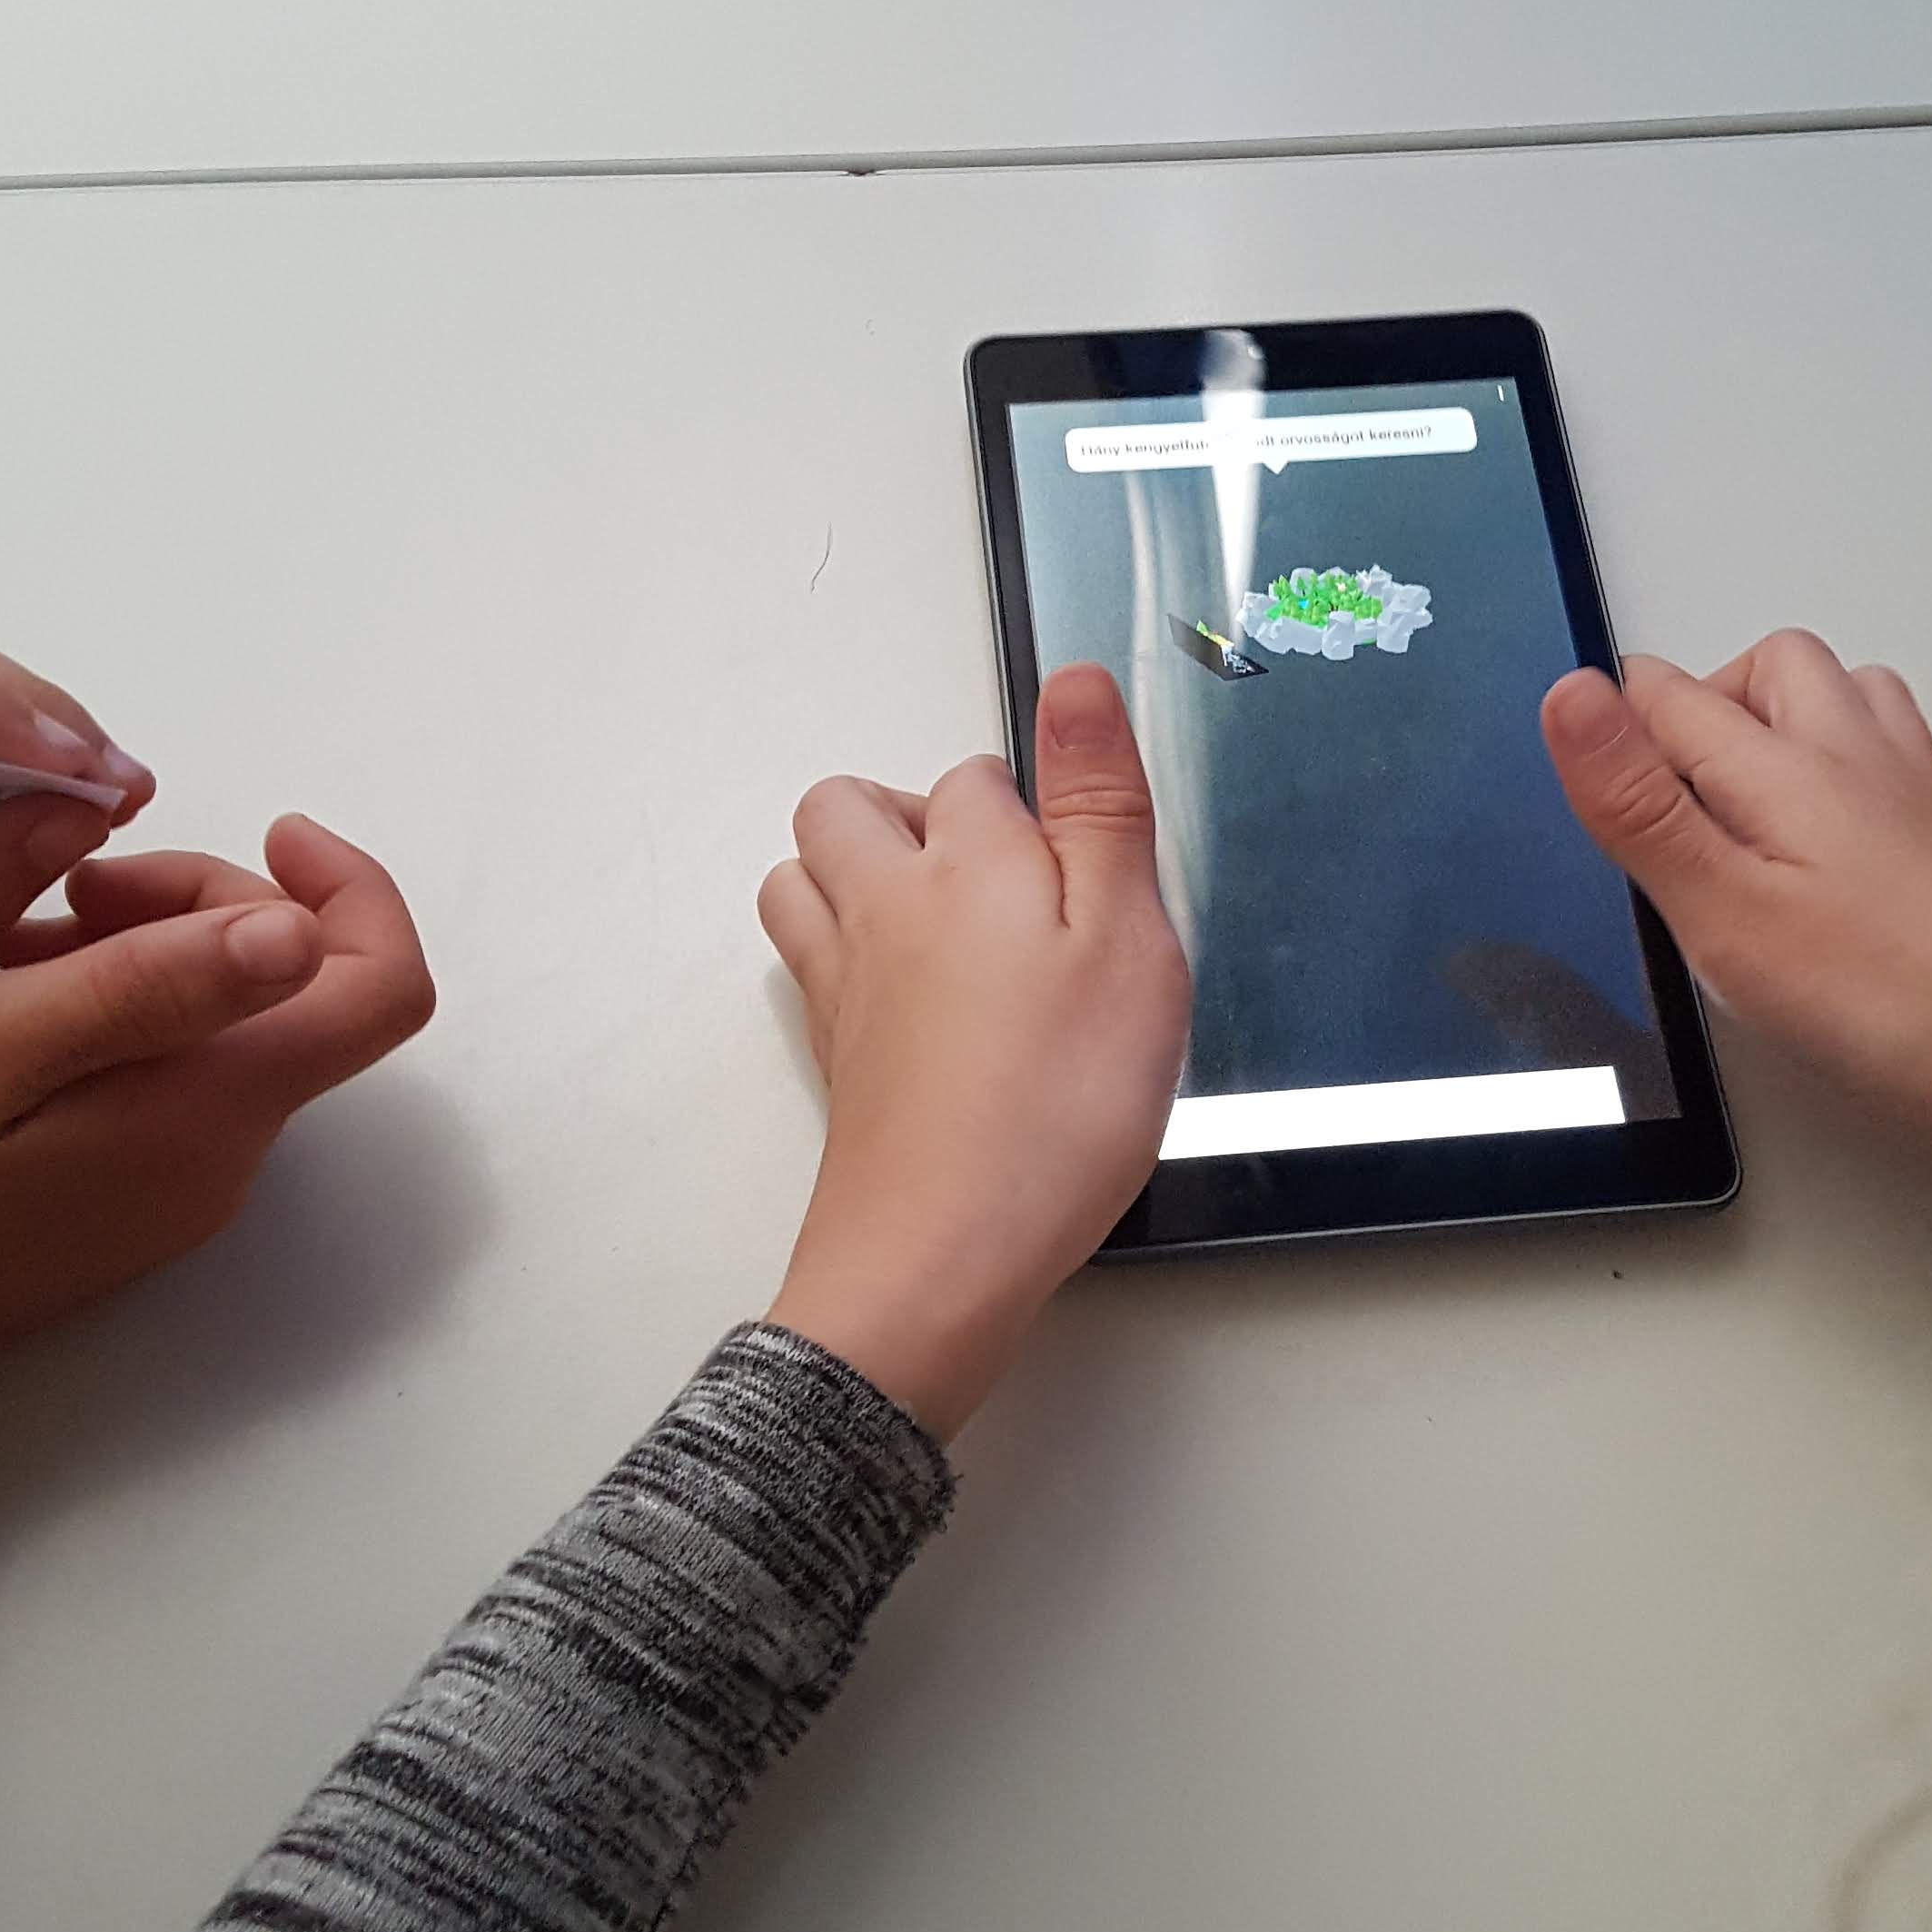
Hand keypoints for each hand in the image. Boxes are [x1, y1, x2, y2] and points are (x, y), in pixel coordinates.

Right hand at [0, 816, 434, 1466]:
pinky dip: (108, 1002)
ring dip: (148, 944)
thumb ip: (144, 989)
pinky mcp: (101, 1204)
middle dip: (214, 899)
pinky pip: (160, 1074)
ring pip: (226, 1023)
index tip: (259, 819)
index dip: (350, 887)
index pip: (382, 990)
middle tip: (65, 882)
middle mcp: (214, 1164)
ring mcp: (160, 1194)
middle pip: (301, 989)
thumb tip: (302, 933)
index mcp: (203, 1115)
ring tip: (9, 929)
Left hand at [757, 662, 1188, 1437]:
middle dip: (913, 811)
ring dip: (855, 870)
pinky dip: (847, 952)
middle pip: (848, 806)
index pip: (979, 775)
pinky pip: (811, 965)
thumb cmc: (1053, 1103)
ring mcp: (844, 985)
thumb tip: (1078, 678)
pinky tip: (916, 1001)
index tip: (1090, 852)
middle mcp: (884, 907)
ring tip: (944, 919)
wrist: (940, 1254)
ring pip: (806, 877)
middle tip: (1002, 871)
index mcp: (966, 863)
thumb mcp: (1125, 939)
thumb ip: (1100, 804)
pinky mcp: (835, 1058)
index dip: (1038, 799)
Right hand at [1541, 634, 1931, 1228]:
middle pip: (1763, 668)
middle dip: (1695, 709)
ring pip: (1836, 699)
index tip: (1598, 819)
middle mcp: (1853, 752)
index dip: (1613, 737)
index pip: (1664, 694)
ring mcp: (1911, 793)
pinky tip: (1821, 847)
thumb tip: (1569, 688)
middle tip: (1662, 813)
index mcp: (1785, 762)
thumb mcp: (1728, 912)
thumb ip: (1641, 804)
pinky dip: (1836, 766)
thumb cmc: (1889, 1001)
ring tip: (1737, 817)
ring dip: (1775, 722)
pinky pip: (1880, 755)